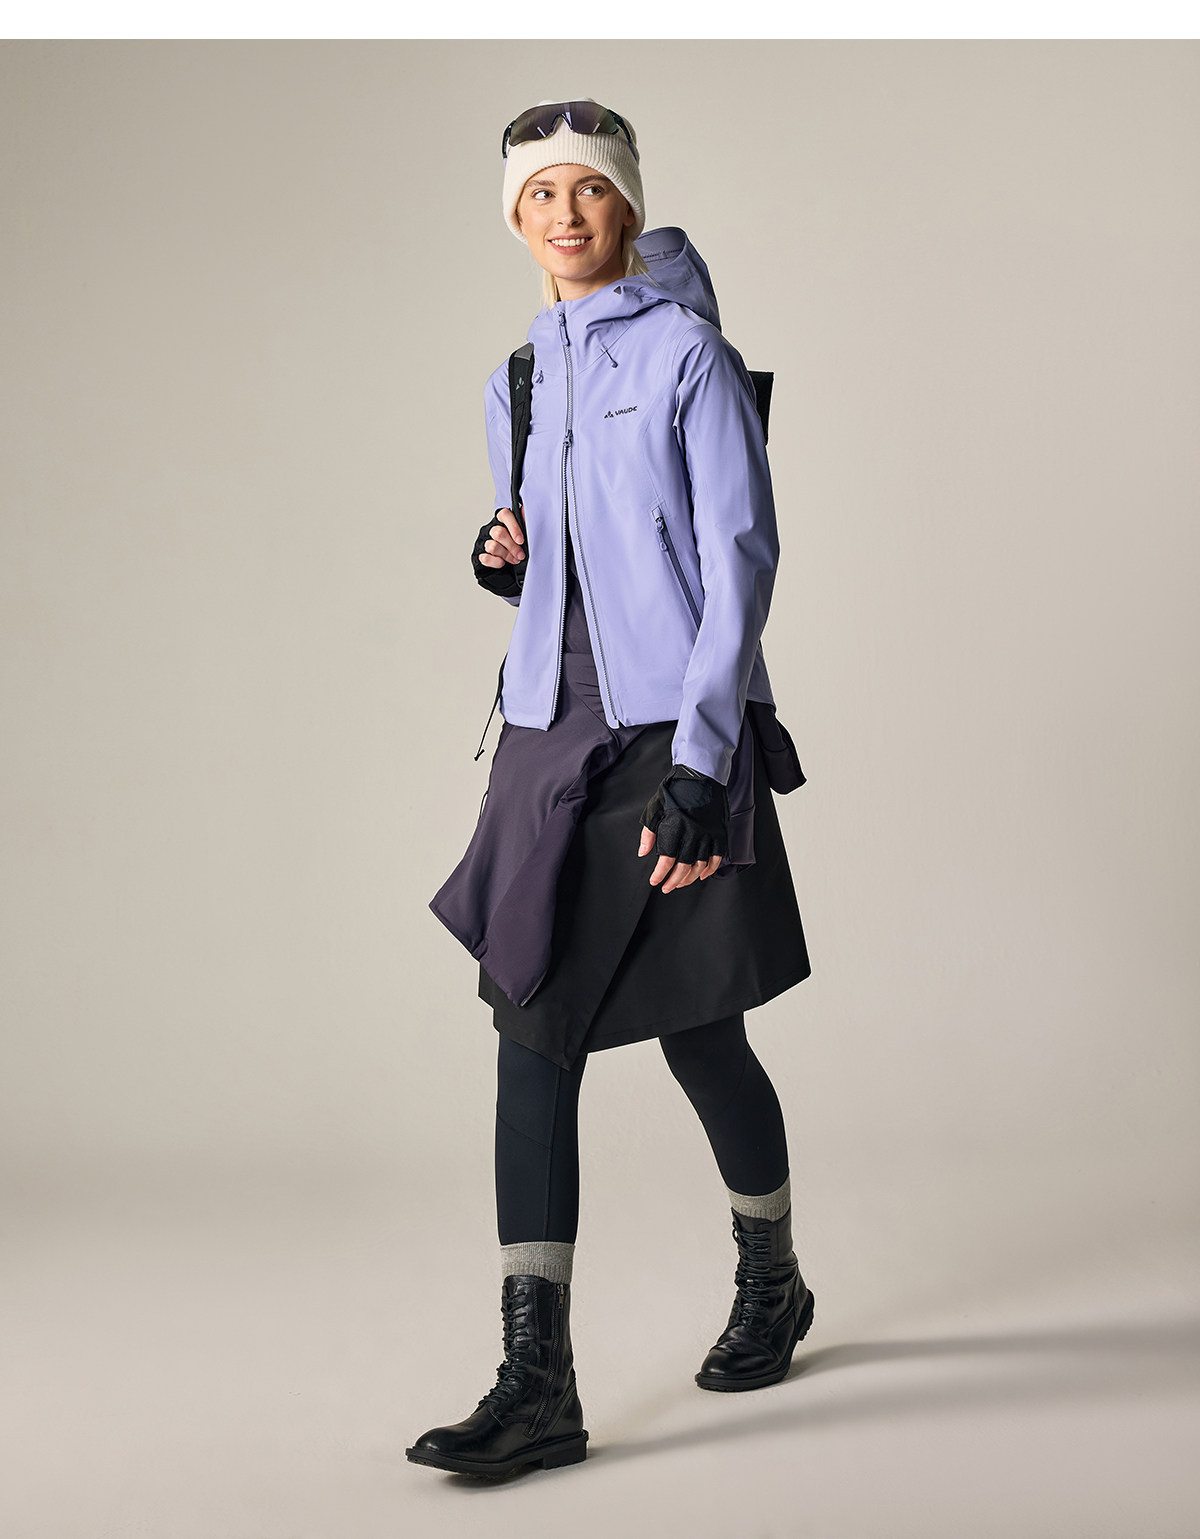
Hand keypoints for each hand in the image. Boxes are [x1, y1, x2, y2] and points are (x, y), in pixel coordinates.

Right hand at [471, 507, 525, 596]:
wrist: (511, 565)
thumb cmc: (519, 545)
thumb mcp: (525, 534)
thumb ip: (525, 524)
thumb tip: (526, 511)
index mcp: (503, 520)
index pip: (504, 515)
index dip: (513, 527)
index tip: (521, 540)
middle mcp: (493, 529)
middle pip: (498, 533)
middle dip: (511, 546)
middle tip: (521, 555)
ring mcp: (486, 541)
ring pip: (491, 546)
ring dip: (505, 555)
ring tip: (515, 560)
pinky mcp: (481, 554)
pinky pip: (485, 557)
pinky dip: (495, 562)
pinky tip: (503, 563)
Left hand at [639, 763, 729, 890]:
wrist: (701, 775)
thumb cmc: (675, 790)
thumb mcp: (655, 808)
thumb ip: (648, 833)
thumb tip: (642, 853)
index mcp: (673, 828)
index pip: (665, 860)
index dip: (659, 874)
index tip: (654, 881)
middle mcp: (692, 834)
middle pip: (683, 868)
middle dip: (673, 881)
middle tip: (666, 888)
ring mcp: (707, 834)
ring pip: (699, 866)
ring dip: (689, 878)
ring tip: (681, 883)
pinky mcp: (719, 833)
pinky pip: (716, 858)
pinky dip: (710, 870)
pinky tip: (702, 875)